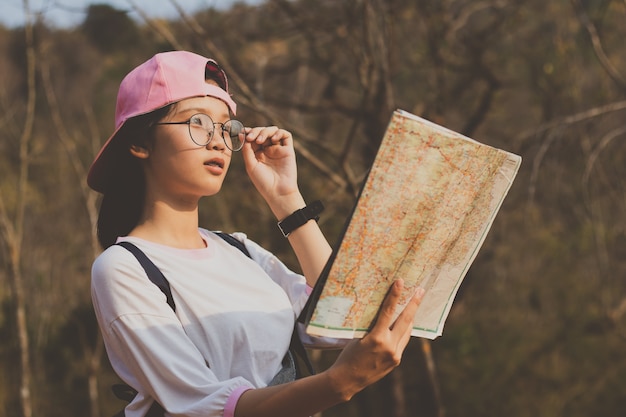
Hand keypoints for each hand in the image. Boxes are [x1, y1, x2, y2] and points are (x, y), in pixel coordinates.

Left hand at [241, 126, 299, 208]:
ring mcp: (278, 149)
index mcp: (258, 153)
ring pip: (273, 131)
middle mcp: (268, 150)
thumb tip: (242, 134)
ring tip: (260, 140)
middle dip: (255, 131)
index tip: (242, 132)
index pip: (253, 137)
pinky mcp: (288, 150)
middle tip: (250, 137)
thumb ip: (247, 149)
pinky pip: (286, 135)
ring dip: (265, 131)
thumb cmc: (263, 182)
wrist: (278, 192)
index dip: (248, 132)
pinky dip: (279, 133)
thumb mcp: (250, 164)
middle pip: (262, 132)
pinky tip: (273, 139)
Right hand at [325, 280, 424, 400]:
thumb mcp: (358, 336)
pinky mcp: (396, 361)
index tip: (400, 282)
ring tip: (414, 304)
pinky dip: (403, 331)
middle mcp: (389, 347)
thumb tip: (383, 311)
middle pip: (405, 320)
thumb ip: (372, 326)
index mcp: (376, 338)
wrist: (347, 380)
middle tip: (420, 290)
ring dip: (410, 317)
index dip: (395, 295)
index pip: (388, 312)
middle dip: (414, 304)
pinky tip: (404, 323)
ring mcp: (395, 355)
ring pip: (406, 331)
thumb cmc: (348, 355)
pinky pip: (402, 341)